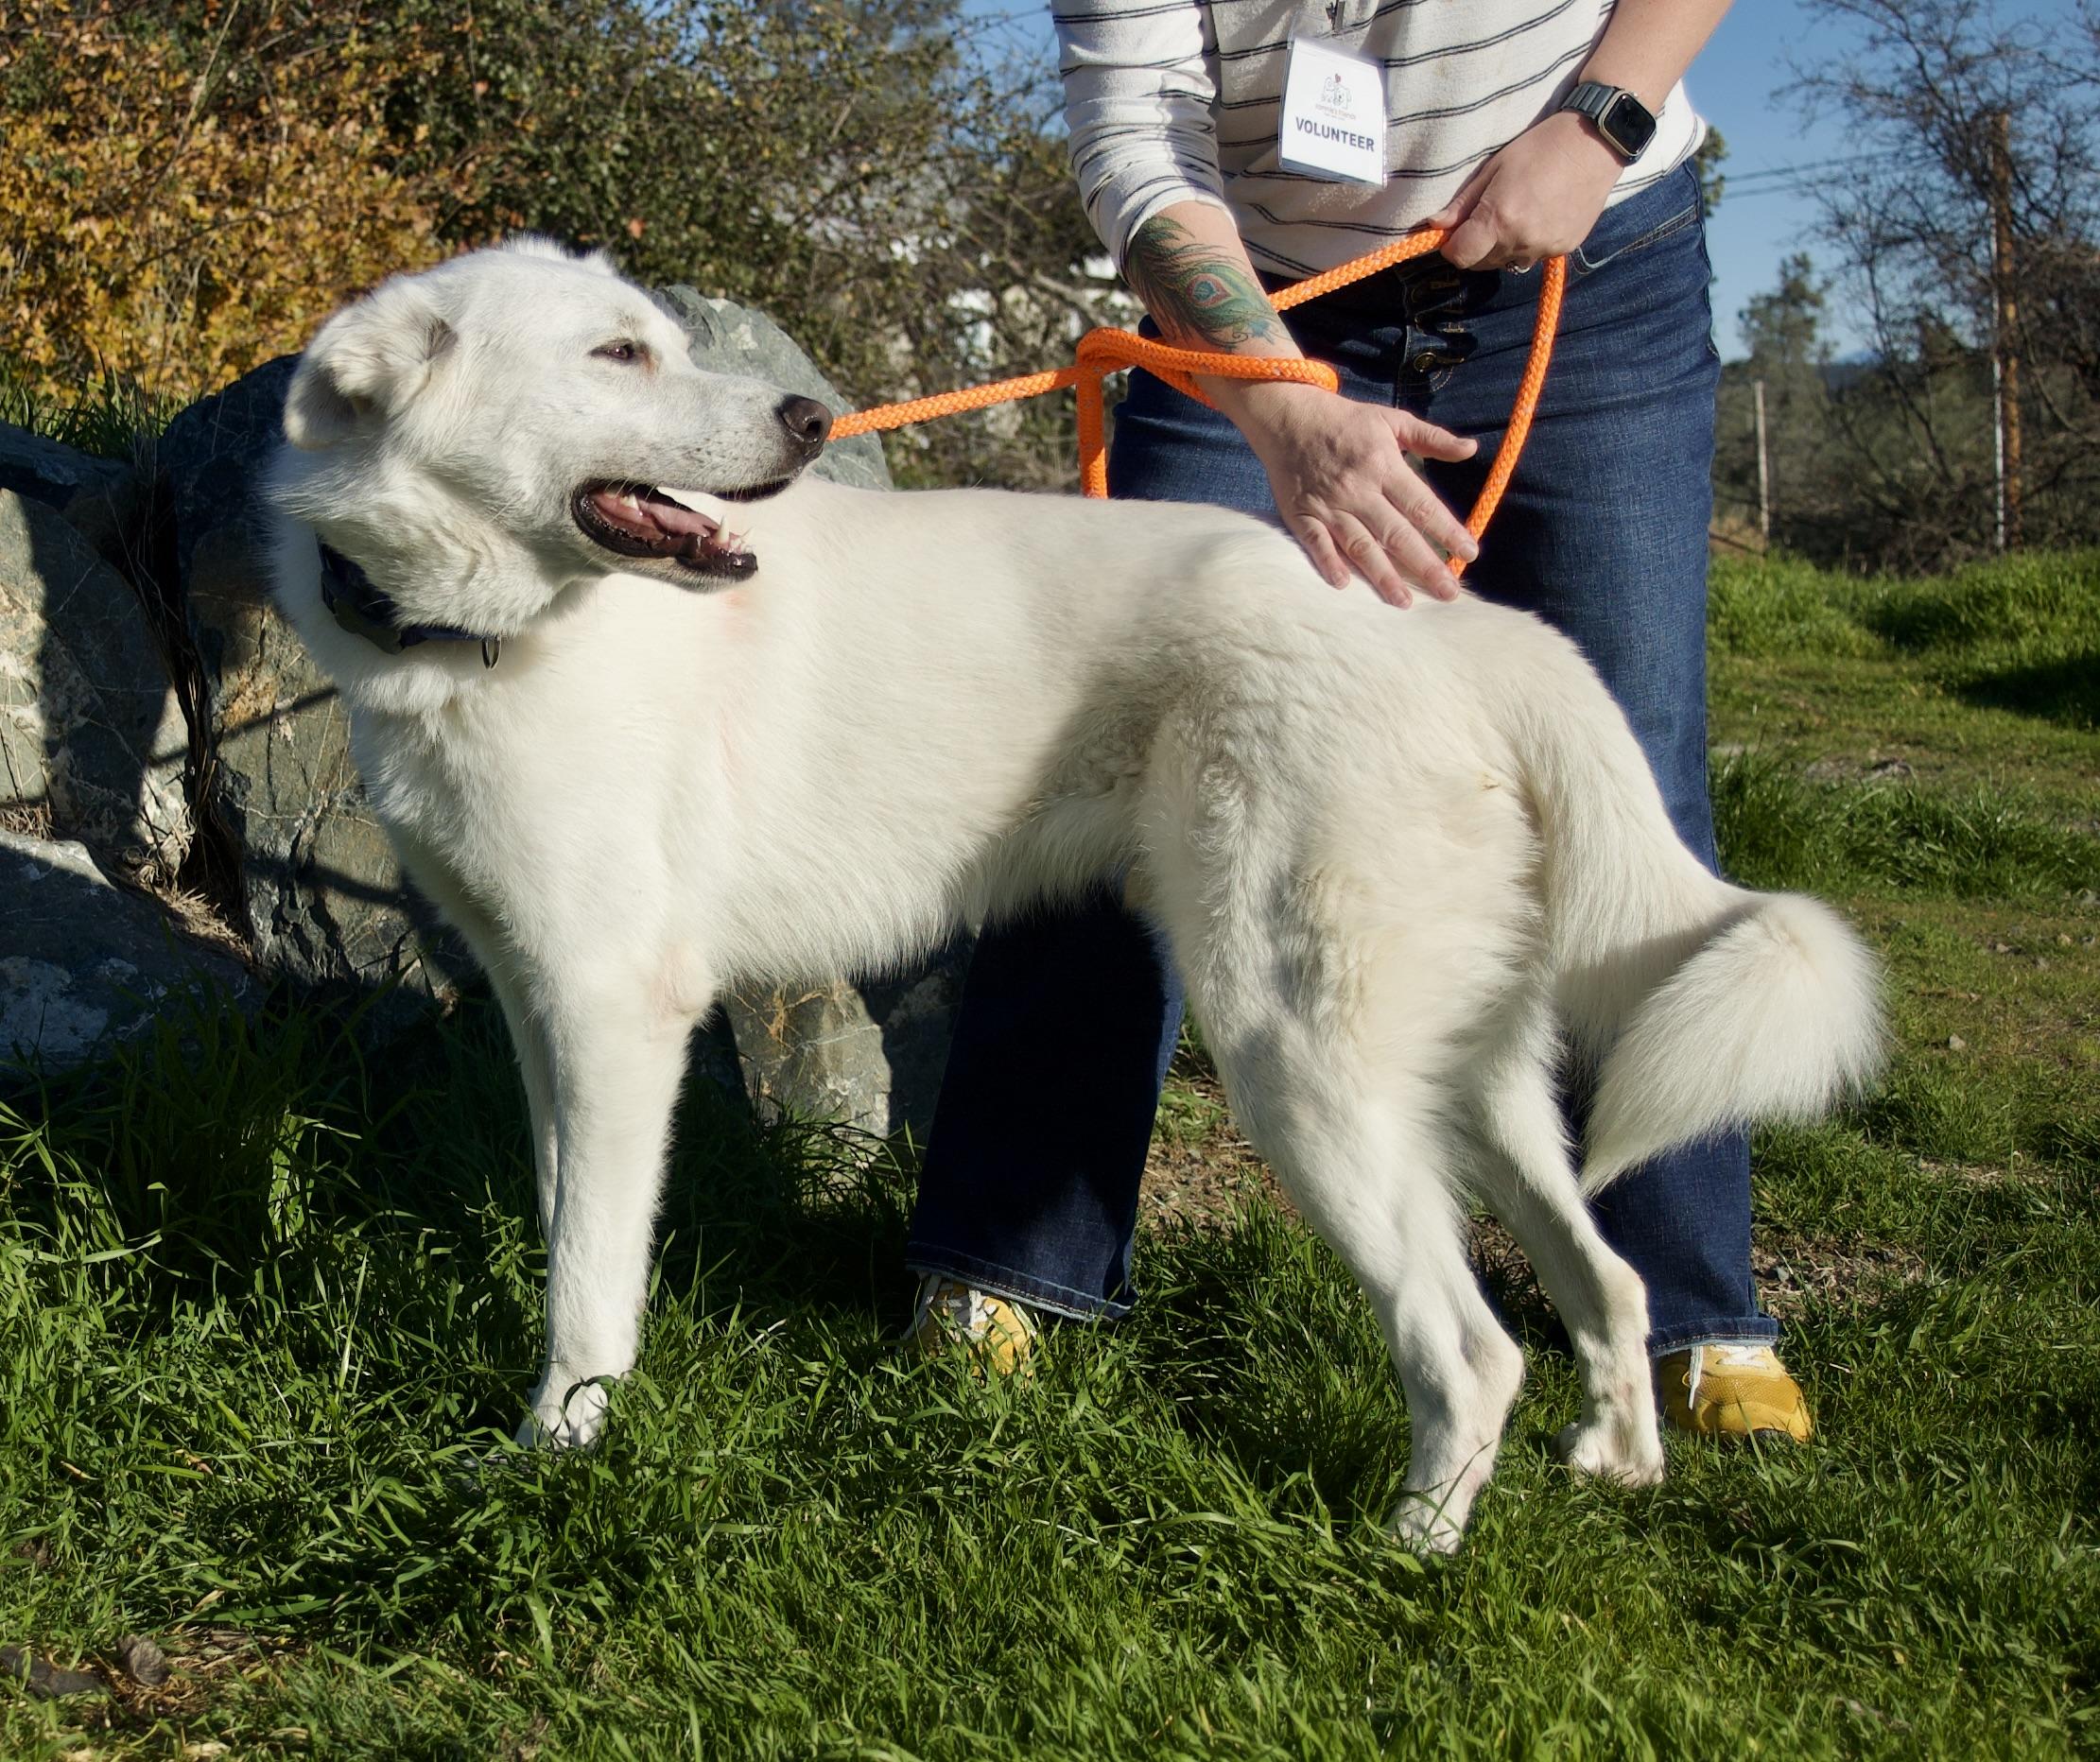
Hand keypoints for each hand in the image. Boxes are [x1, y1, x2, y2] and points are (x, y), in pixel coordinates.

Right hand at [1210, 378, 1478, 606]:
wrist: (1287, 415)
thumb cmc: (1345, 420)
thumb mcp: (1392, 419)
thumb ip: (1432, 438)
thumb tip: (1471, 449)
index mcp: (1384, 465)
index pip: (1422, 505)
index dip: (1448, 531)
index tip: (1469, 553)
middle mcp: (1358, 489)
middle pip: (1397, 534)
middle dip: (1425, 565)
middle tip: (1449, 593)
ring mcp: (1328, 505)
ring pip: (1360, 545)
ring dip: (1382, 576)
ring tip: (1404, 602)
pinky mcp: (1301, 514)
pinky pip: (1316, 543)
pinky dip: (1328, 563)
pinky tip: (1345, 585)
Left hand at [1427, 111, 1624, 271]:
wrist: (1594, 144)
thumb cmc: (1540, 148)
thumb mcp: (1495, 167)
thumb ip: (1464, 203)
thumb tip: (1435, 226)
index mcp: (1499, 219)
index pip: (1461, 257)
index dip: (1453, 247)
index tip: (1455, 233)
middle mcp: (1520, 241)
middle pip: (1482, 262)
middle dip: (1477, 246)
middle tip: (1487, 216)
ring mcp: (1544, 248)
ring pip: (1508, 262)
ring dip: (1503, 247)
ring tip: (1518, 213)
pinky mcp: (1564, 249)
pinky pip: (1533, 256)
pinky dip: (1528, 244)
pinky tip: (1540, 216)